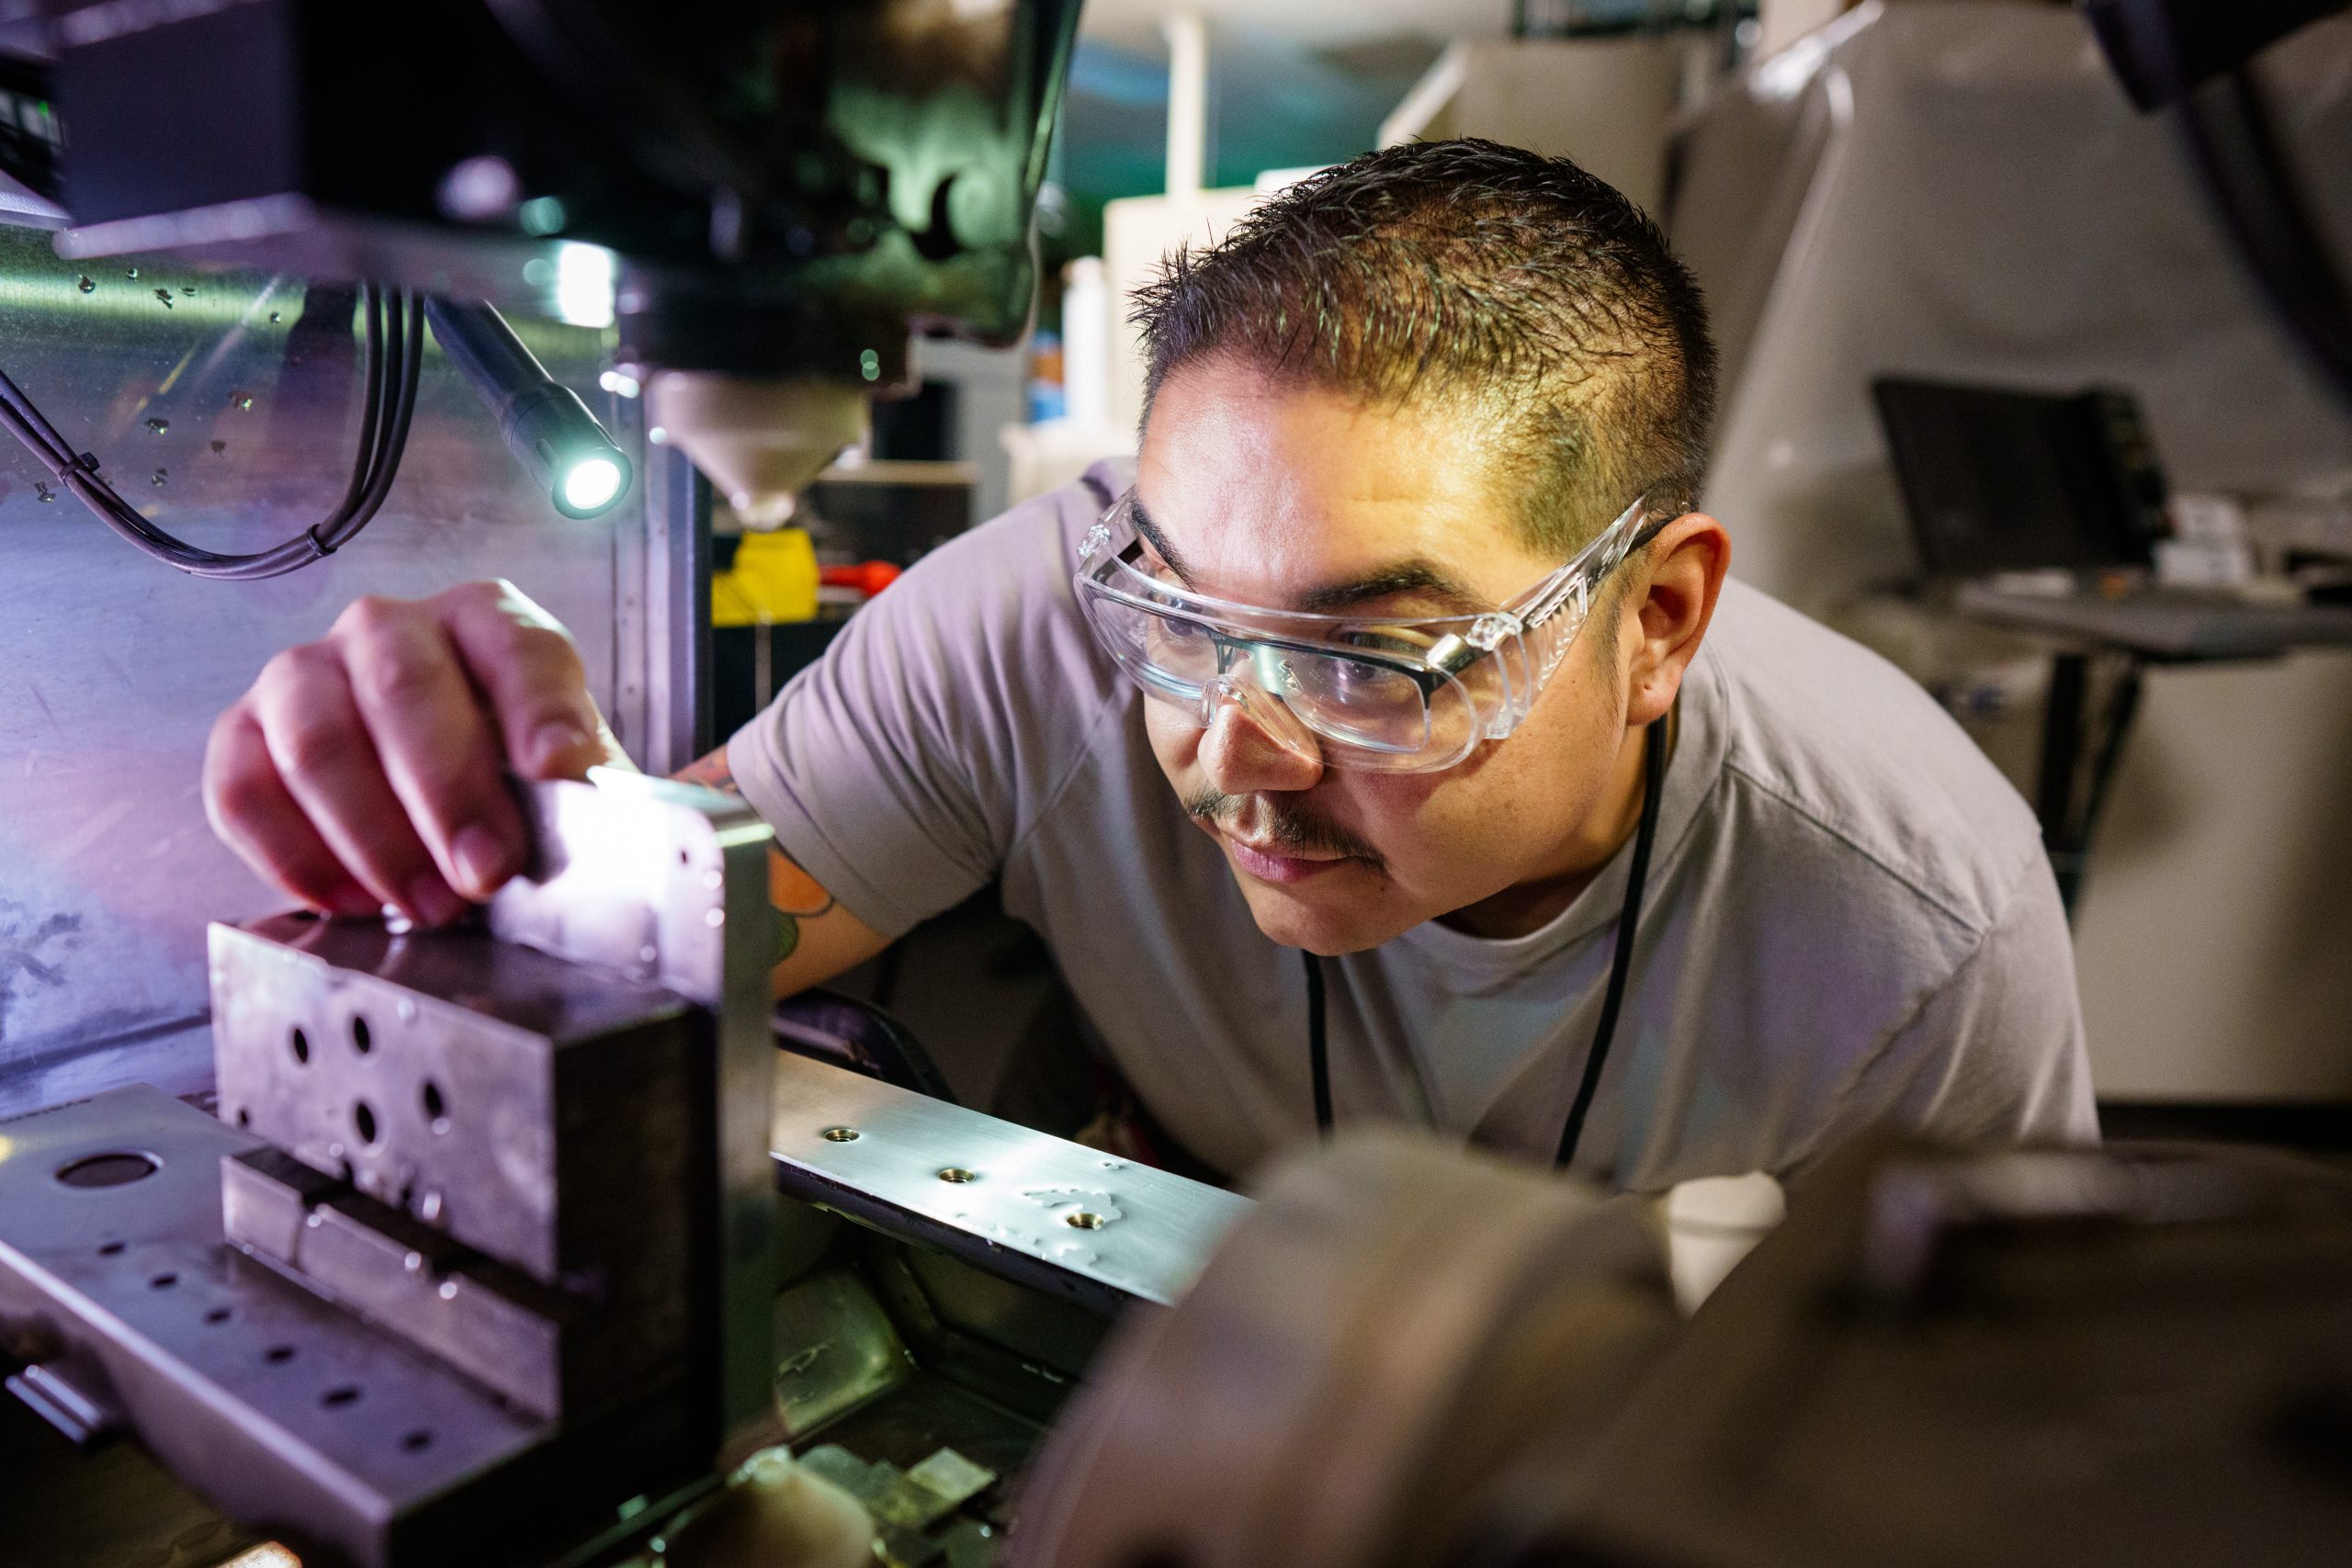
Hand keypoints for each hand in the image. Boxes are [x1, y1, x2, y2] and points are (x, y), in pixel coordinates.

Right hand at [205, 580, 617, 924]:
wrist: (452, 799)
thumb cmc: (516, 784)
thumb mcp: (573, 781)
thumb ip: (589, 792)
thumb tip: (615, 824)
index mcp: (492, 622)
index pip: (517, 649)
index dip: (538, 710)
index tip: (559, 772)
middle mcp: (393, 630)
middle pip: (403, 684)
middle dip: (446, 788)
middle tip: (484, 872)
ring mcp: (308, 674)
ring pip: (312, 733)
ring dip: (369, 831)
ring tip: (425, 903)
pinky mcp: (246, 734)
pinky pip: (241, 785)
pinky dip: (291, 852)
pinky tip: (350, 901)